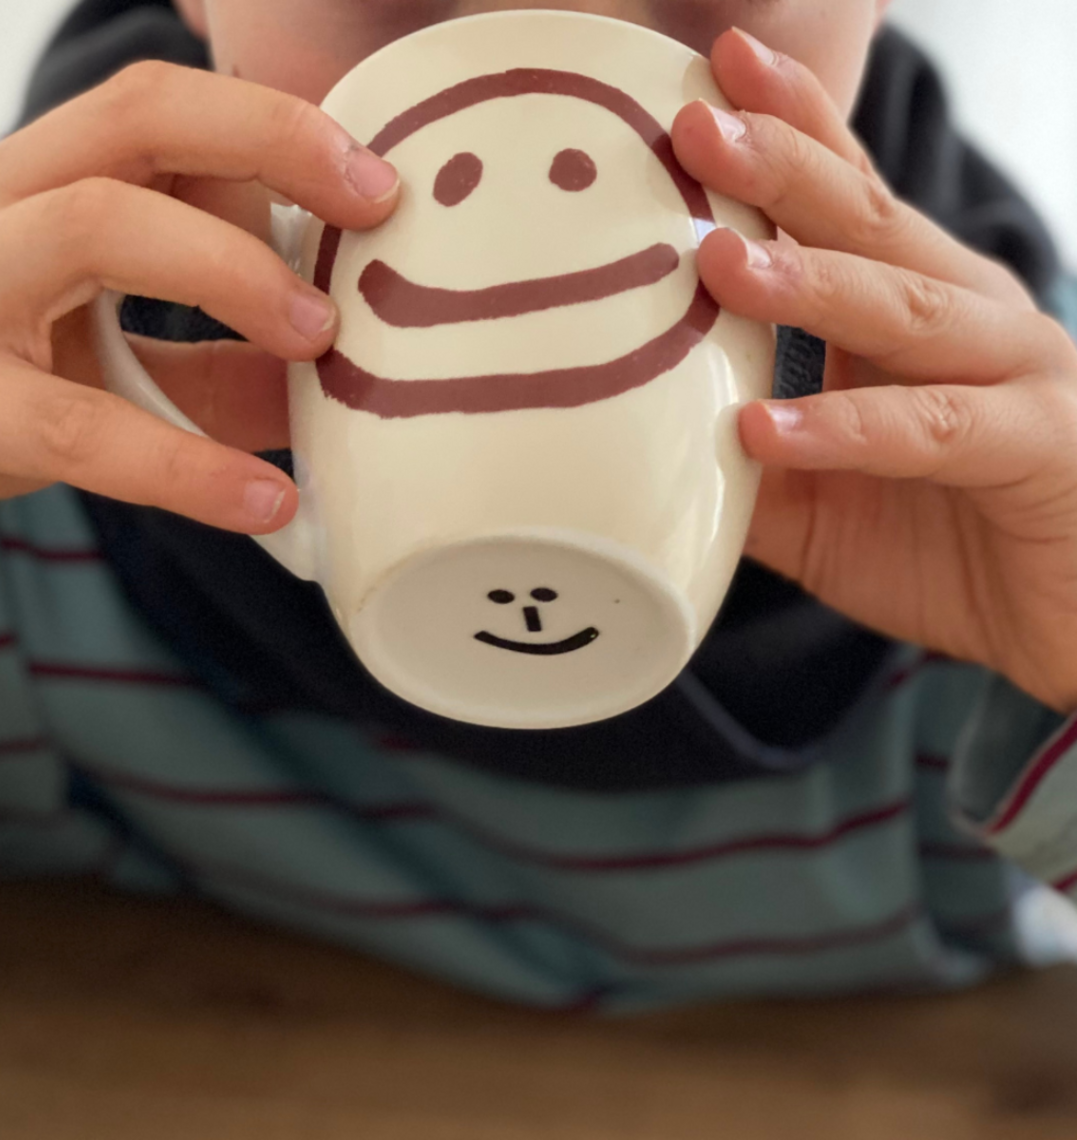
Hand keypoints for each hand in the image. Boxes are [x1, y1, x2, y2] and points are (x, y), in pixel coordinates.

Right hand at [0, 61, 398, 533]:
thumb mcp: (116, 362)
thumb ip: (219, 362)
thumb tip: (342, 386)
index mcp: (39, 187)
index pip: (160, 108)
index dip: (275, 125)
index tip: (377, 182)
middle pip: (137, 120)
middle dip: (270, 146)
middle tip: (376, 215)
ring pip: (96, 226)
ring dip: (232, 273)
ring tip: (322, 341)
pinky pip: (78, 426)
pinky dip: (185, 465)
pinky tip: (265, 500)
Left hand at [672, 29, 1076, 713]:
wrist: (1060, 612)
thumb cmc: (943, 540)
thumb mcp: (817, 500)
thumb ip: (740, 464)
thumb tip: (641, 450)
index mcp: (909, 306)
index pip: (845, 199)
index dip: (788, 131)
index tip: (713, 76)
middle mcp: (962, 315)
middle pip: (867, 222)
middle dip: (780, 167)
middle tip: (695, 126)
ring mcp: (1008, 370)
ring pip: (901, 308)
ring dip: (809, 280)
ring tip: (719, 262)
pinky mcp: (1033, 444)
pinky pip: (928, 428)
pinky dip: (844, 428)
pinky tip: (765, 430)